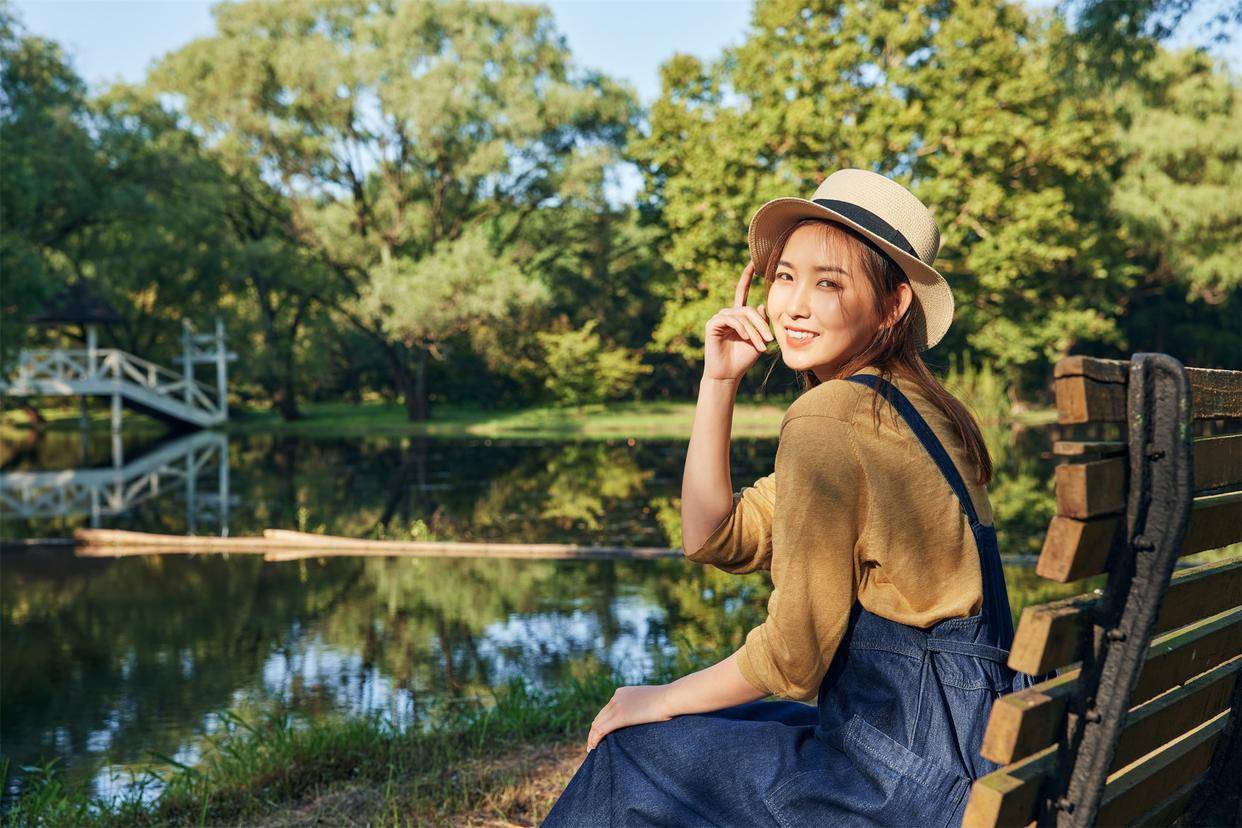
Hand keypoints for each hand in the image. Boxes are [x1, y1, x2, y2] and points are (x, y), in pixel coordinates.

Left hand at [586, 684, 673, 750]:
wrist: (671, 698)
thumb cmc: (668, 702)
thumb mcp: (650, 702)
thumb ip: (642, 708)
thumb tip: (645, 717)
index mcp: (622, 692)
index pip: (606, 710)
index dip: (601, 722)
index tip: (600, 734)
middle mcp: (616, 697)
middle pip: (599, 717)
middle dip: (594, 730)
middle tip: (592, 744)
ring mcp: (617, 706)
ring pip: (597, 724)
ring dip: (592, 737)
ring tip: (592, 748)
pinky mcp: (620, 716)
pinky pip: (601, 730)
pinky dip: (595, 739)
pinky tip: (593, 747)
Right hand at [703, 260, 773, 382]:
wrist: (729, 374)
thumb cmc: (743, 358)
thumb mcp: (758, 339)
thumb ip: (760, 322)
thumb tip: (760, 306)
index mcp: (738, 315)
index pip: (742, 292)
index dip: (746, 277)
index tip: (752, 262)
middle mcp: (727, 314)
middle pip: (748, 310)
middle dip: (761, 324)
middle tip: (770, 340)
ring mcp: (719, 318)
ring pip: (742, 316)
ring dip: (754, 331)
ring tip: (761, 345)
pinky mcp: (712, 324)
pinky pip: (731, 320)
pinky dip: (741, 328)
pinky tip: (745, 338)